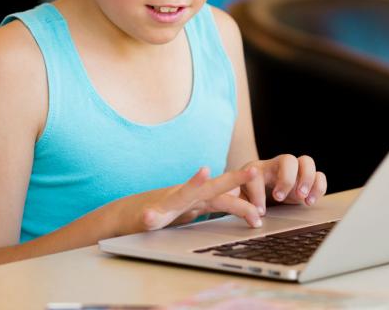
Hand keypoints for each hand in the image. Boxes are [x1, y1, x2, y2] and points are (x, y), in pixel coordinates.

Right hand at [114, 166, 262, 234]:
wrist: (126, 216)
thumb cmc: (161, 212)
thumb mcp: (191, 207)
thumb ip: (211, 202)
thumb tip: (238, 197)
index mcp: (196, 199)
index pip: (224, 191)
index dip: (242, 188)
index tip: (262, 184)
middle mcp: (184, 198)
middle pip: (212, 188)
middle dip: (233, 179)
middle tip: (253, 170)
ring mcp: (165, 205)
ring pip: (182, 194)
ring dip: (193, 184)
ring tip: (205, 173)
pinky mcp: (146, 217)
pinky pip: (149, 216)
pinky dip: (150, 216)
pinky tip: (150, 216)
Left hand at [237, 154, 327, 214]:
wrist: (260, 190)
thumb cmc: (247, 193)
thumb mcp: (239, 197)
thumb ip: (240, 203)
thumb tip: (248, 213)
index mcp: (256, 169)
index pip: (257, 175)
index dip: (258, 194)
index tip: (260, 211)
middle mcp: (277, 165)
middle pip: (287, 159)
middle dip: (287, 179)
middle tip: (281, 198)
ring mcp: (294, 170)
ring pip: (306, 162)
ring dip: (307, 179)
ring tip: (302, 198)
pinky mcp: (306, 179)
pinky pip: (319, 175)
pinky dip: (318, 187)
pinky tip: (310, 202)